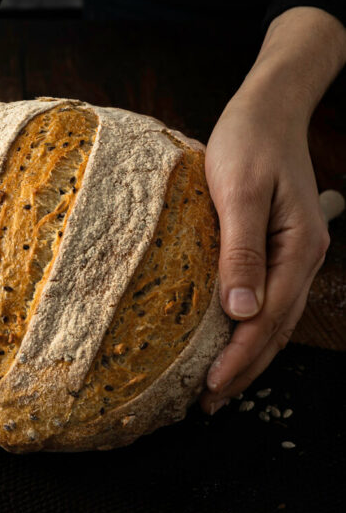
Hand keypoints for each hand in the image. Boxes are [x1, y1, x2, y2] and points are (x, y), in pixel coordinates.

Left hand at [198, 7, 345, 414]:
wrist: (269, 107)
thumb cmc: (249, 141)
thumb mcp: (237, 192)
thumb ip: (240, 251)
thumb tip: (240, 310)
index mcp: (300, 248)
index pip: (268, 318)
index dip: (240, 357)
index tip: (210, 388)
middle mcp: (304, 258)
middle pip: (275, 329)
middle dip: (243, 370)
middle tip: (207, 405)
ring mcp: (295, 256)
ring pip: (273, 320)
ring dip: (247, 357)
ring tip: (216, 390)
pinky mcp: (278, 250)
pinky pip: (268, 301)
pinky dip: (248, 330)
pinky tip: (228, 343)